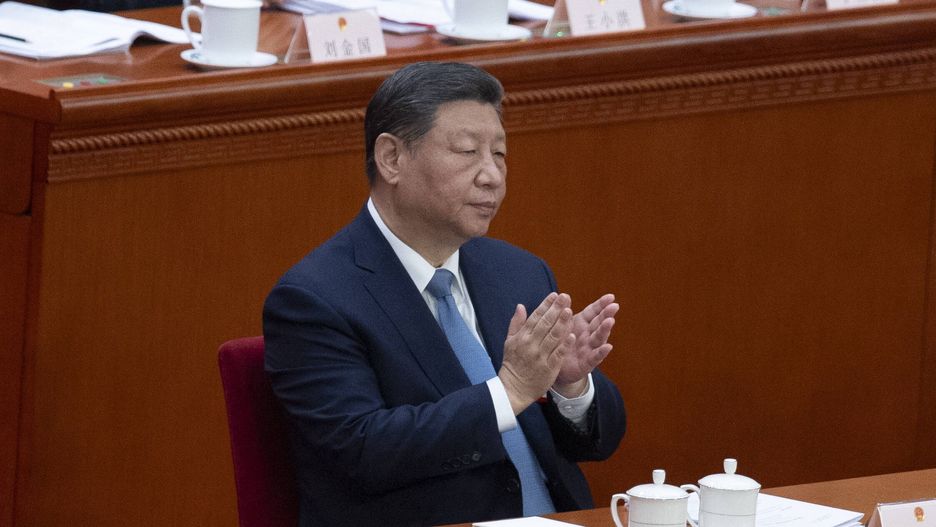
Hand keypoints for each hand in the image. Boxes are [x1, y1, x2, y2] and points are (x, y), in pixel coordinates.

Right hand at [499, 293, 574, 413]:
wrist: (514, 388)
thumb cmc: (513, 363)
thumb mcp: (509, 342)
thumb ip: (516, 323)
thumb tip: (520, 306)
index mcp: (522, 337)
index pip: (535, 317)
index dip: (546, 305)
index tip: (555, 295)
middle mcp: (531, 345)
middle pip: (545, 324)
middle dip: (556, 309)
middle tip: (566, 297)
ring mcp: (541, 356)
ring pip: (553, 337)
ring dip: (562, 323)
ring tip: (570, 311)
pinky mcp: (549, 368)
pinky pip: (558, 354)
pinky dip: (564, 345)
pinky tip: (572, 335)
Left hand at [553, 294, 617, 396]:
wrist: (553, 367)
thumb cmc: (559, 343)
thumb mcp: (561, 327)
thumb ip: (564, 313)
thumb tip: (564, 295)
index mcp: (581, 324)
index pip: (593, 312)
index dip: (601, 304)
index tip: (611, 297)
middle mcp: (588, 335)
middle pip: (598, 323)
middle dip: (606, 314)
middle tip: (614, 306)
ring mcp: (589, 349)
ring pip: (598, 338)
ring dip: (604, 330)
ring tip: (610, 321)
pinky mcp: (586, 364)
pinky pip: (595, 357)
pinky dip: (601, 352)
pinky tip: (608, 347)